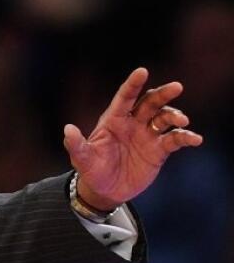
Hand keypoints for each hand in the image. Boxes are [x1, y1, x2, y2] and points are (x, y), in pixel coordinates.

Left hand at [63, 67, 203, 210]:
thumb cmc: (91, 170)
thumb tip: (68, 129)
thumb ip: (76, 144)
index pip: (125, 98)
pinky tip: (195, 139)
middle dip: (163, 94)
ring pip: (164, 118)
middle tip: (177, 87)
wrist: (105, 190)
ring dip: (174, 116)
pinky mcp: (159, 151)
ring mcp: (147, 135)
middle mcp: (133, 124)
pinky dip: (186, 138)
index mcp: (114, 121)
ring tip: (182, 121)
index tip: (142, 71)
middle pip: (150, 102)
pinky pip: (175, 140)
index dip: (133, 84)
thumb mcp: (82, 159)